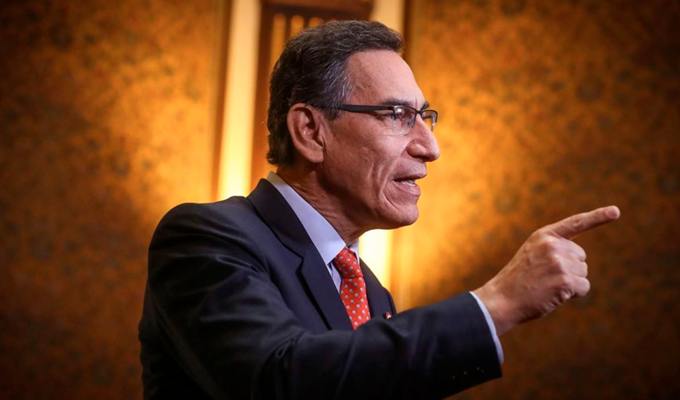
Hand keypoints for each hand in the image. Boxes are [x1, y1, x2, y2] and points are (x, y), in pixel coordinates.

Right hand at [473, 205, 620, 335]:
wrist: (502, 298)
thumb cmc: (518, 280)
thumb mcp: (532, 254)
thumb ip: (554, 249)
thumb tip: (580, 261)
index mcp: (544, 235)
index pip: (576, 223)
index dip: (598, 217)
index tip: (616, 211)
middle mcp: (553, 245)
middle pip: (581, 257)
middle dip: (570, 269)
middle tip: (546, 277)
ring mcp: (559, 262)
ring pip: (583, 273)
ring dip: (570, 283)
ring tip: (546, 285)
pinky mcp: (565, 280)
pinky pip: (584, 287)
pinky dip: (573, 294)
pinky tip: (554, 294)